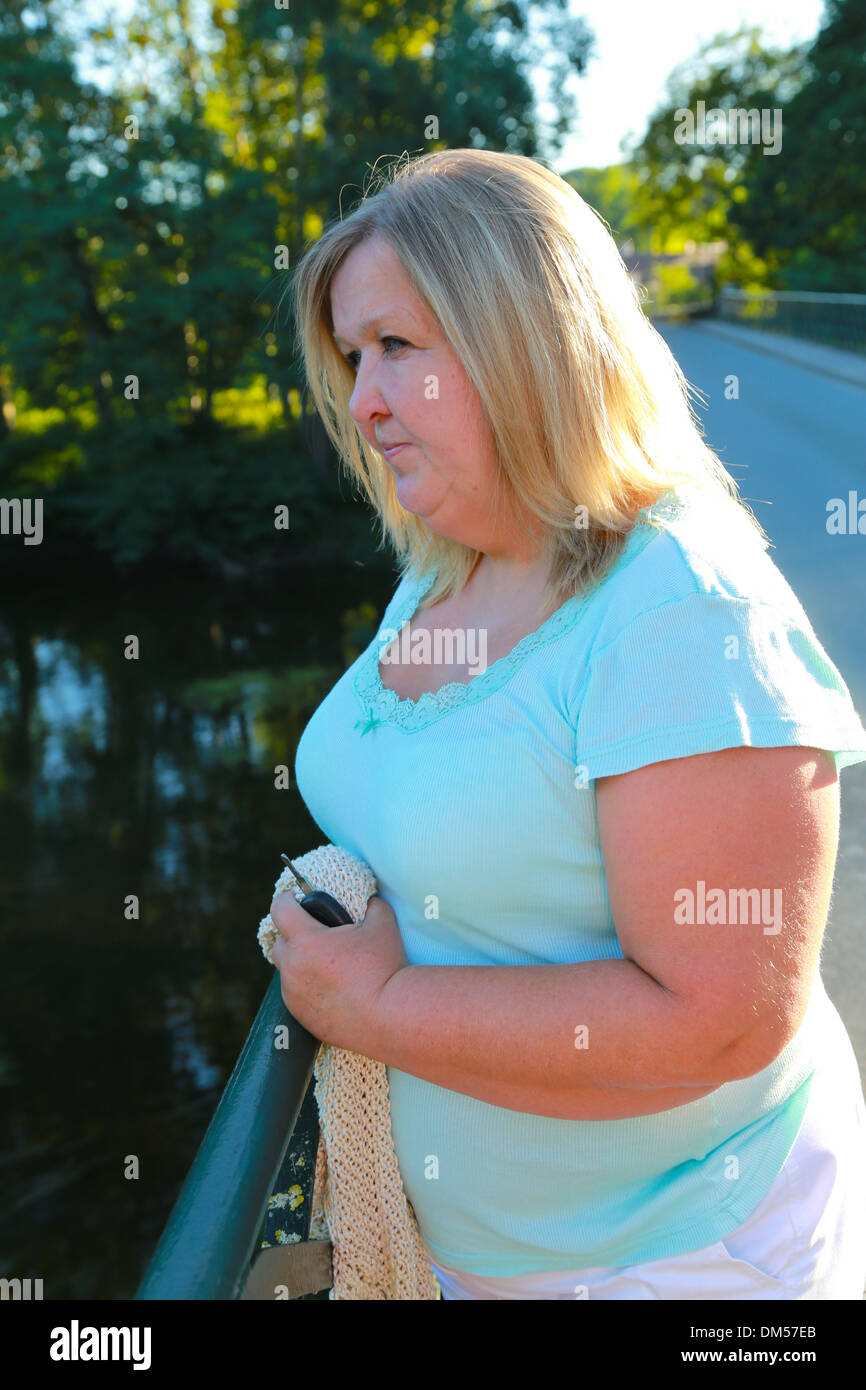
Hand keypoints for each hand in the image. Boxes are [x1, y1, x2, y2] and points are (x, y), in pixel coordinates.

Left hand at [268, 889, 408, 1054]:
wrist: (389, 1018)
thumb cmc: (384, 969)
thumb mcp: (383, 926)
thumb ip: (372, 905)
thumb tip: (370, 900)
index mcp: (306, 941)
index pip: (280, 909)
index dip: (287, 899)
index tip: (297, 899)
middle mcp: (293, 967)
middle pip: (279, 942)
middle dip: (293, 935)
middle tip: (317, 935)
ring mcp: (293, 994)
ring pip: (287, 971)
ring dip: (299, 963)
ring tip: (326, 964)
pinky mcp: (300, 1016)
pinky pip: (295, 995)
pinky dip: (306, 987)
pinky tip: (330, 988)